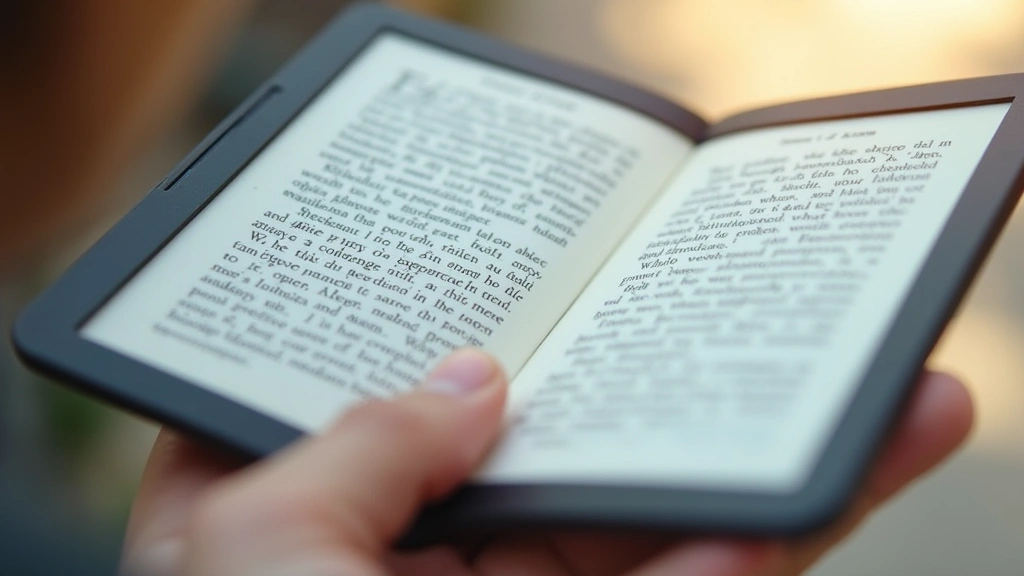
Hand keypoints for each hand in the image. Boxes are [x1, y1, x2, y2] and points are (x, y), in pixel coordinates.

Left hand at [121, 349, 972, 575]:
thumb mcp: (259, 552)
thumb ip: (363, 444)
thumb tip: (477, 378)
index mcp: (287, 523)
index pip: (366, 390)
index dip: (433, 318)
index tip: (515, 252)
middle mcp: (394, 566)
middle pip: (531, 449)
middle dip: (630, 378)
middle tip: (715, 303)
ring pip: (626, 530)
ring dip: (730, 469)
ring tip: (833, 402)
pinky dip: (731, 565)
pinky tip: (790, 509)